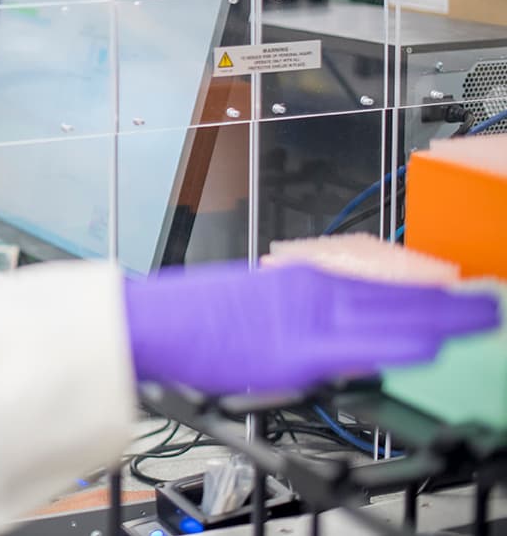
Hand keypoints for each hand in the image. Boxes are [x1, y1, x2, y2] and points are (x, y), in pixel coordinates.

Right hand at [123, 262, 499, 394]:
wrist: (156, 323)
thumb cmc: (195, 317)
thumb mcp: (259, 305)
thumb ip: (306, 321)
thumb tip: (348, 344)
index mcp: (304, 280)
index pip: (382, 284)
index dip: (428, 291)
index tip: (461, 296)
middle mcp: (313, 292)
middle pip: (397, 295)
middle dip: (449, 304)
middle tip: (487, 306)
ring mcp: (308, 318)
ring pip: (389, 313)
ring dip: (440, 317)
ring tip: (478, 319)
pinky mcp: (298, 349)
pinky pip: (361, 343)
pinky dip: (400, 339)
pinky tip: (430, 342)